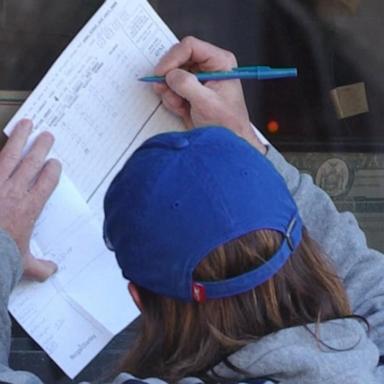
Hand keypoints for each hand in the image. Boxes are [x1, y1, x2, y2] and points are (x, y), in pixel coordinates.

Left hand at [0, 119, 60, 281]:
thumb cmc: (1, 256)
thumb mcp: (23, 264)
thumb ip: (40, 267)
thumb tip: (52, 271)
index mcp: (29, 207)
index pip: (46, 181)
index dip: (52, 169)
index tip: (54, 163)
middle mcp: (14, 192)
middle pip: (32, 162)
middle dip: (41, 147)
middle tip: (47, 135)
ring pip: (11, 155)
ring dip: (20, 138)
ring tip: (26, 125)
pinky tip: (0, 140)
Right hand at [154, 36, 265, 153]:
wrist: (226, 142)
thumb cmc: (227, 124)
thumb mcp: (207, 103)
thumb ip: (187, 85)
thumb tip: (170, 75)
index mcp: (220, 62)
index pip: (190, 47)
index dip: (173, 58)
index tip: (162, 73)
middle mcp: (209, 67)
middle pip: (177, 60)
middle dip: (170, 78)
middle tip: (168, 91)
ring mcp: (197, 79)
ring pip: (171, 75)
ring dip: (171, 92)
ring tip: (182, 105)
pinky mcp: (189, 91)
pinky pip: (171, 89)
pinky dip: (172, 100)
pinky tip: (183, 109)